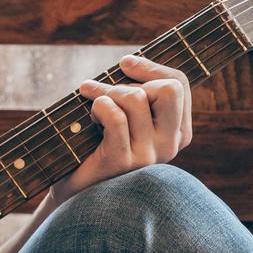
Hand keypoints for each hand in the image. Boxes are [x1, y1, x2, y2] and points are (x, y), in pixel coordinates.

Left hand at [49, 53, 192, 204]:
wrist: (72, 191)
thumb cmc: (96, 147)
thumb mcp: (124, 118)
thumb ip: (137, 94)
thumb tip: (130, 61)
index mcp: (177, 133)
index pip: (179, 84)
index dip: (151, 67)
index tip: (125, 63)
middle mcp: (169, 146)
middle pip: (168, 89)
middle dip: (132, 81)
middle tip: (104, 90)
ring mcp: (148, 156)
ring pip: (135, 98)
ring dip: (105, 91)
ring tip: (90, 101)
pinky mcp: (122, 162)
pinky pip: (115, 117)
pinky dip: (99, 105)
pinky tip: (90, 114)